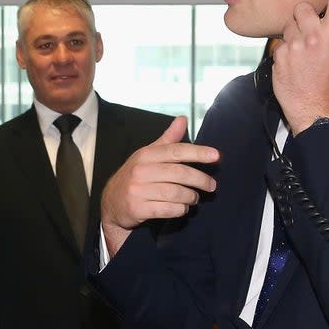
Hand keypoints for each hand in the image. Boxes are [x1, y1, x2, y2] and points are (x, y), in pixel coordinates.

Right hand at [100, 116, 217, 255]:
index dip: (198, 152)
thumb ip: (168, 140)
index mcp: (146, 155)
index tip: (216, 156)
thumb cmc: (136, 176)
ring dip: (191, 197)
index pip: (175, 151)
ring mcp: (137, 190)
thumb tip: (182, 119)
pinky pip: (167, 209)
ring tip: (195, 198)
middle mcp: (140, 171)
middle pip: (179, 173)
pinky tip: (183, 208)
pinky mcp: (137, 208)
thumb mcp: (148, 155)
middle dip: (200, 180)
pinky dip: (180, 209)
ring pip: (175, 193)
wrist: (112, 202)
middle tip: (211, 185)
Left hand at [273, 0, 328, 133]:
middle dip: (305, 16)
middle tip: (310, 32)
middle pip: (303, 8)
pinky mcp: (278, 55)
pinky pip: (279, 42)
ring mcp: (294, 45)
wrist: (313, 107)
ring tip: (302, 51)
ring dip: (294, 32)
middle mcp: (314, 36)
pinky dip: (285, 49)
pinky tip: (293, 62)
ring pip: (288, 24)